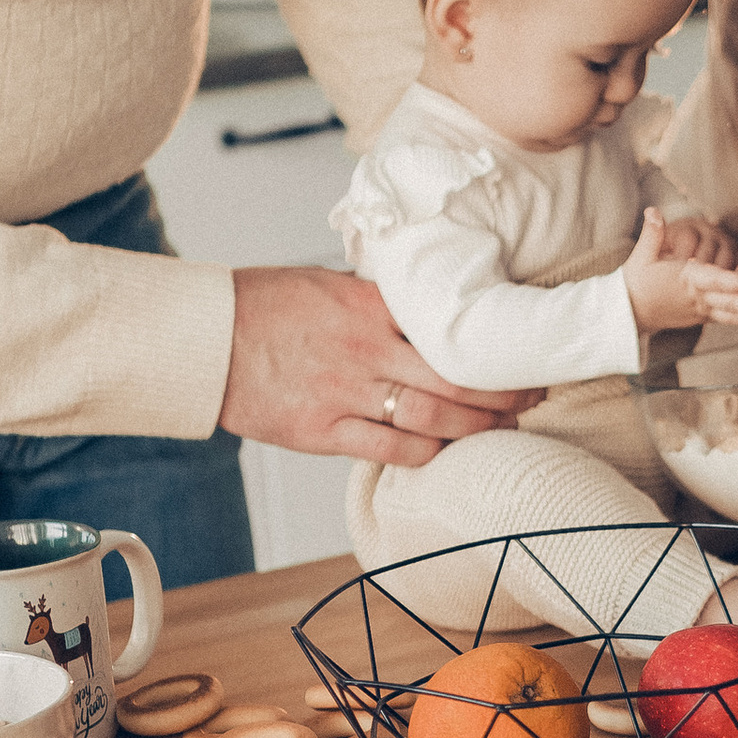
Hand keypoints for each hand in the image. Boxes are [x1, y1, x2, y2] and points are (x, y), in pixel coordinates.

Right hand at [219, 267, 540, 467]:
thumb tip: (419, 305)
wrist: (202, 338)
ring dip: (479, 426)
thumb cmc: (260, 305)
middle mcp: (365, 347)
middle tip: (535, 393)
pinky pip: (392, 450)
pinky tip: (450, 453)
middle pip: (456, 375)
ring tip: (507, 426)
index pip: (448, 323)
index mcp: (369, 303)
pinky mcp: (323, 430)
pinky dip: (429, 454)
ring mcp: (345, 392)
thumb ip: (376, 298)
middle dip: (504, 389)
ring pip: (434, 418)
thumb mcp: (325, 283)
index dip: (492, 341)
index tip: (521, 348)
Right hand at [626, 206, 737, 339]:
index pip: (711, 280)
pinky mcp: (705, 316)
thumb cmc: (636, 282)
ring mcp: (703, 309)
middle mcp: (697, 298)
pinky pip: (731, 320)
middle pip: (729, 303)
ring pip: (733, 314)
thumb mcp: (640, 257)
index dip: (733, 282)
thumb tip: (653, 210)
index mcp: (684, 280)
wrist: (630, 312)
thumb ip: (652, 233)